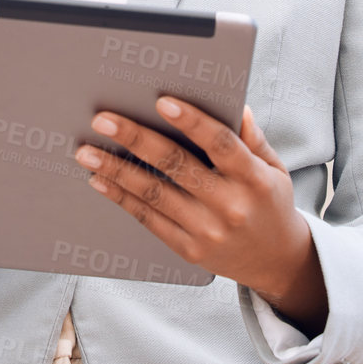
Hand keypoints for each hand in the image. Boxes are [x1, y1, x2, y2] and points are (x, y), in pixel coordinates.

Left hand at [74, 97, 327, 334]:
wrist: (276, 262)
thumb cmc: (270, 203)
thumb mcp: (274, 168)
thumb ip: (252, 137)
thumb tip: (233, 104)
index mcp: (254, 179)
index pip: (221, 144)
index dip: (192, 121)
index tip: (162, 101)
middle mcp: (230, 206)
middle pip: (176, 166)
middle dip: (136, 139)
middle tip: (103, 119)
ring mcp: (207, 231)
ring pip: (154, 194)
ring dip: (116, 170)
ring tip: (86, 151)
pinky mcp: (189, 250)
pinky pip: (149, 220)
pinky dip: (122, 198)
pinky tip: (100, 180)